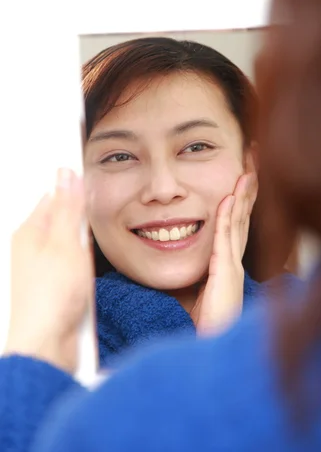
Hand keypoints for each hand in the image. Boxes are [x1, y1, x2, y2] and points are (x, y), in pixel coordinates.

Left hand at [4, 168, 92, 373]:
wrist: (47, 346)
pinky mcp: (55, 285)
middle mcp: (33, 248)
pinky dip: (85, 268)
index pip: (53, 197)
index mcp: (29, 232)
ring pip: (73, 244)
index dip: (74, 192)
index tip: (91, 189)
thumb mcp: (66, 243)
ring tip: (84, 261)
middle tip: (87, 235)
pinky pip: (75, 265)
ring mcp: (44, 268)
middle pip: (65, 220)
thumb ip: (68, 208)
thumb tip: (66, 175)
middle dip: (83, 224)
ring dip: (85, 249)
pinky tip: (85, 277)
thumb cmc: (50, 297)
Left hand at [191, 172, 257, 335]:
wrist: (212, 351)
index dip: (243, 198)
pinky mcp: (225, 276)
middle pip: (245, 217)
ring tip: (248, 170)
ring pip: (239, 223)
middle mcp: (236, 261)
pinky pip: (225, 240)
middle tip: (256, 161)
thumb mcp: (196, 290)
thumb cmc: (203, 325)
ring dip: (244, 195)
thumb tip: (179, 250)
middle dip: (250, 188)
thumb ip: (194, 269)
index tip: (246, 174)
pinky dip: (228, 217)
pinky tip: (229, 198)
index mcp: (229, 264)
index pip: (238, 223)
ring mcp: (233, 268)